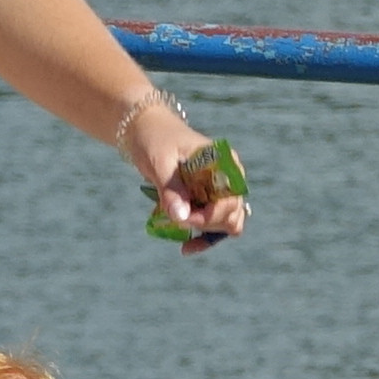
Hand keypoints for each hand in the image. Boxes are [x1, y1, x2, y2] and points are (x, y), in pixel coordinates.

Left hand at [130, 107, 249, 256]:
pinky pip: (214, 227)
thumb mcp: (161, 162)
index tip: (186, 219)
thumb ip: (172, 189)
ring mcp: (220, 190)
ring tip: (179, 231)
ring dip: (206, 232)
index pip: (233, 197)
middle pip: (233, 215)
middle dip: (206, 224)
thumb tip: (182, 218)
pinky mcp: (208, 201)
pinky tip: (185, 246)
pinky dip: (202, 237)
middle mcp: (228, 177)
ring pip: (228, 224)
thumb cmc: (156, 140)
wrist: (145, 132)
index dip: (212, 214)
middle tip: (176, 222)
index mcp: (225, 162)